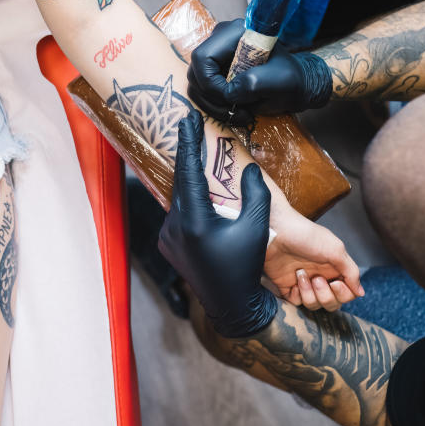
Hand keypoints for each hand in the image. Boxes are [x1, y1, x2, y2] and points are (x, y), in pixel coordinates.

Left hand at [158, 110, 278, 337]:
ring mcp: (168, 237)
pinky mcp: (169, 245)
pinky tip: (199, 192)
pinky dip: (189, 201)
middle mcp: (174, 227)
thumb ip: (255, 194)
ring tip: (198, 157)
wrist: (231, 305)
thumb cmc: (246, 266)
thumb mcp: (256, 228)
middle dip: (189, 156)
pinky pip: (178, 214)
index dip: (188, 143)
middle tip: (191, 127)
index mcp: (194, 220)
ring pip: (180, 199)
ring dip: (191, 180)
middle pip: (182, 182)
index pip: (189, 171)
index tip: (187, 120)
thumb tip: (250, 169)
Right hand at [187, 19, 332, 125]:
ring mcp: (215, 59)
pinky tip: (235, 112)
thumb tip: (227, 94)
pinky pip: (202, 94)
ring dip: (214, 107)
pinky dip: (215, 108)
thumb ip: (249, 85)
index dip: (211, 83)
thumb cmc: (289, 78)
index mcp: (233, 34)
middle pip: (195, 74)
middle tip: (236, 110)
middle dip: (212, 98)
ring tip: (239, 114)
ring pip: (195, 87)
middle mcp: (219, 43)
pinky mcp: (214, 74)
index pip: (202, 57)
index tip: (230, 98)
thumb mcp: (275, 81)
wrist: (295, 85)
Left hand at [264, 210, 364, 311]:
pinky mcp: (286, 286)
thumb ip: (351, 272)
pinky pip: (297, 303)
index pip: (347, 293)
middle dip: (326, 296)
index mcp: (335, 268)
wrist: (276, 231)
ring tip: (301, 273)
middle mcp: (321, 277)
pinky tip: (294, 280)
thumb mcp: (335, 249)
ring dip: (310, 293)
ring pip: (314, 305)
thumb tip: (360, 292)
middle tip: (317, 278)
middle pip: (332, 303)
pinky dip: (297, 295)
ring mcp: (304, 283)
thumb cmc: (307, 235)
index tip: (335, 283)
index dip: (343, 294)